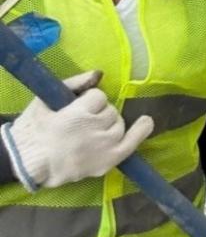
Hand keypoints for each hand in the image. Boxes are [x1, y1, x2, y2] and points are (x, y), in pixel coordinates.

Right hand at [5, 71, 153, 189]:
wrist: (28, 163)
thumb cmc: (33, 131)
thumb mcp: (45, 101)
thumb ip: (74, 83)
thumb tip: (99, 73)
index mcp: (76, 114)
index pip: (99, 97)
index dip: (89, 101)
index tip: (77, 108)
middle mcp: (93, 130)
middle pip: (110, 111)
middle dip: (99, 113)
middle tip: (81, 124)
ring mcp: (103, 146)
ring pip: (119, 124)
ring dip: (109, 124)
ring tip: (93, 132)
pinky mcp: (107, 161)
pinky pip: (131, 144)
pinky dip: (141, 131)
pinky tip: (146, 122)